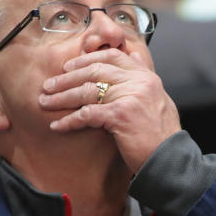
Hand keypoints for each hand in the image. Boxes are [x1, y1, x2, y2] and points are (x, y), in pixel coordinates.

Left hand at [39, 48, 180, 172]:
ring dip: (62, 97)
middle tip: (48, 85)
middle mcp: (139, 82)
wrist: (170, 160)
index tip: (68, 66)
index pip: (112, 57)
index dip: (87, 59)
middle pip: (95, 71)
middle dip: (67, 78)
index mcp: (146, 76)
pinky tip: (58, 125)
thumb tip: (133, 55)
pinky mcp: (121, 115)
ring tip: (46, 103)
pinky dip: (69, 120)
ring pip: (87, 91)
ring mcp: (130, 96)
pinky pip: (87, 114)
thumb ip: (143, 77)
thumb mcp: (158, 99)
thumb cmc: (161, 135)